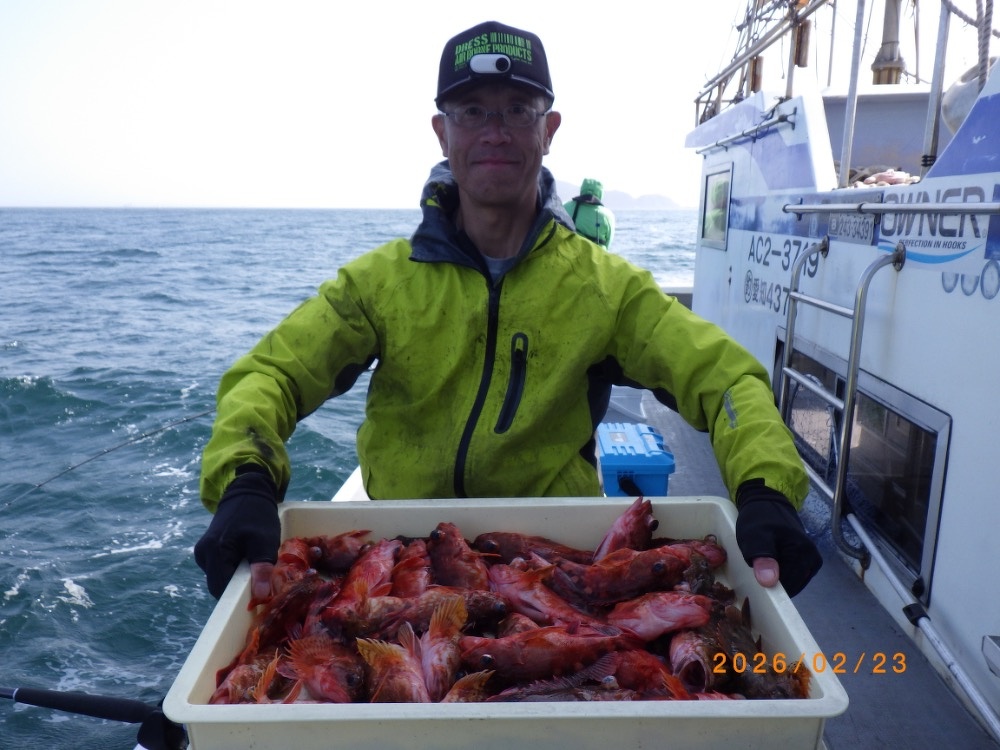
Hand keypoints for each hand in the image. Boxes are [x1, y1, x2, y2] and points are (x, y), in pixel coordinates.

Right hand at [194, 467, 280, 598]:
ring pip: (220, 577)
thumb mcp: (264, 541)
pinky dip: (233, 568)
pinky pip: (220, 568)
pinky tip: (246, 558)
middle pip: (219, 585)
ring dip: (236, 577)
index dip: (239, 596)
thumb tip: (261, 595)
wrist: (247, 492)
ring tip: (254, 564)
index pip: (221, 590)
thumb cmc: (257, 515)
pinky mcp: (207, 550)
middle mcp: (202, 554)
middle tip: (260, 579)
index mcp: (214, 552)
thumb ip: (261, 568)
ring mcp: (202, 552)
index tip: (259, 595)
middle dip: (239, 587)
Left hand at [735, 479, 821, 596]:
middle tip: (756, 567)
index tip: (754, 578)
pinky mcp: (808, 558)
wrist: (766, 501)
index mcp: (804, 554)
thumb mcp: (754, 537)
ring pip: (792, 581)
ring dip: (776, 576)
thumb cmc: (759, 518)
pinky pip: (793, 574)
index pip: (787, 586)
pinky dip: (781, 572)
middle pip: (791, 584)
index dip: (769, 585)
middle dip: (773, 581)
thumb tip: (770, 582)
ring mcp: (812, 559)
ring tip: (763, 561)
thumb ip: (763, 558)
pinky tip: (771, 562)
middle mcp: (813, 558)